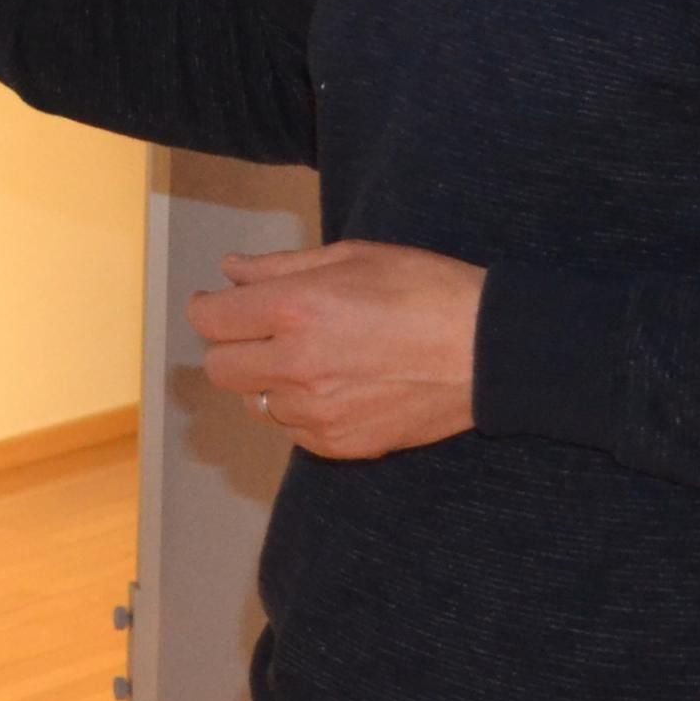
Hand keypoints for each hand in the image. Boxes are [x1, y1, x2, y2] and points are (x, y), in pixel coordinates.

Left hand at [188, 241, 482, 462]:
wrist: (490, 351)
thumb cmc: (426, 290)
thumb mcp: (352, 257)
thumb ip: (280, 267)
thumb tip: (231, 271)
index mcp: (295, 310)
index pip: (210, 319)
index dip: (209, 307)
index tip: (218, 303)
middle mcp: (297, 365)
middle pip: (219, 368)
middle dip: (232, 346)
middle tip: (263, 331)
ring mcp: (318, 411)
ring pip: (256, 402)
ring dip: (269, 380)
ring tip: (313, 359)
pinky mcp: (342, 443)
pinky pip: (293, 432)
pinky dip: (302, 412)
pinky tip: (337, 387)